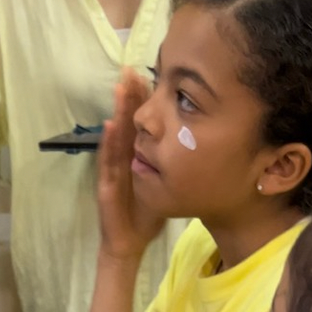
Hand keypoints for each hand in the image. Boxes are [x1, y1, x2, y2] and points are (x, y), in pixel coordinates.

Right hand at [98, 67, 165, 261]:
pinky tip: (111, 126)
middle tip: (131, 68)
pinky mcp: (107, 188)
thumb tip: (204, 150)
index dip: (142, 100)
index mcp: (135, 158)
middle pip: (126, 123)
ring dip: (116, 112)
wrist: (128, 243)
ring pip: (115, 138)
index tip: (148, 73)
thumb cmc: (145, 216)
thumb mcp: (166, 186)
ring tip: (120, 87)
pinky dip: (109, 144)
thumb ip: (177, 167)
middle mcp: (122, 160)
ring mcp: (113, 173)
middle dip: (128, 96)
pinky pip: (109, 164)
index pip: (140, 124)